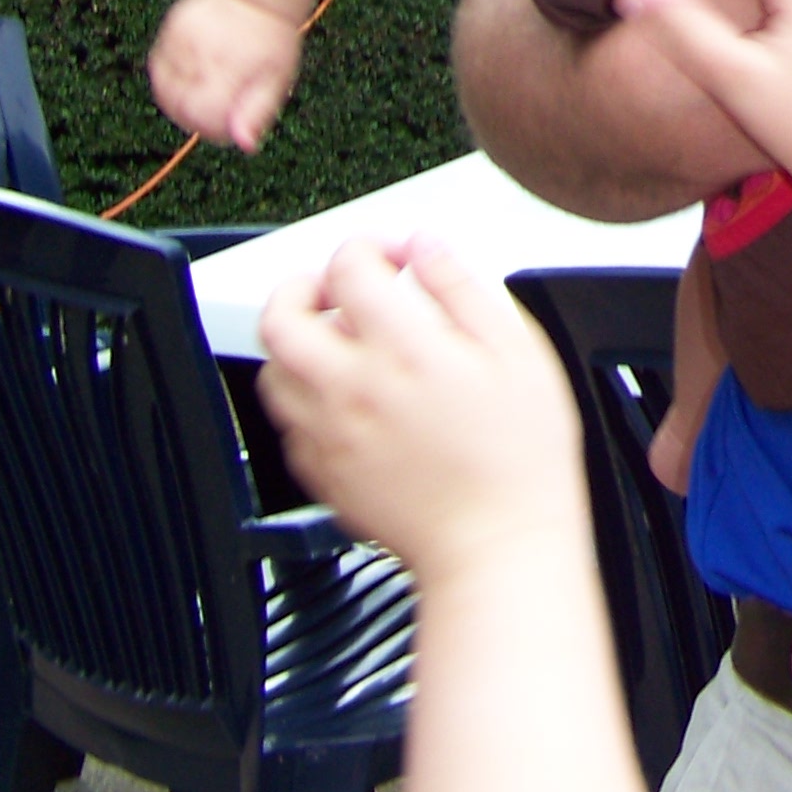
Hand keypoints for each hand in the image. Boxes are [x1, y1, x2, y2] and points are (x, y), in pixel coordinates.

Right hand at [148, 0, 305, 151]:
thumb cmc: (271, 42)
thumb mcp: (276, 80)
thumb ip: (258, 114)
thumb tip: (245, 145)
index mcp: (228, 67)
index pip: (201, 116)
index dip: (213, 129)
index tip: (230, 124)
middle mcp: (201, 51)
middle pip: (177, 106)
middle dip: (194, 118)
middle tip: (217, 109)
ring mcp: (182, 37)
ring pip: (164, 89)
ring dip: (179, 98)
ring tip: (205, 88)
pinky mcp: (173, 27)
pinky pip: (158, 66)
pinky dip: (171, 77)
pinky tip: (194, 72)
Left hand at [257, 236, 586, 592]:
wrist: (496, 546)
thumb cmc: (518, 457)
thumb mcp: (516, 349)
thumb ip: (462, 286)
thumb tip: (426, 248)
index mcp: (401, 349)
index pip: (350, 267)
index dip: (374, 245)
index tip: (398, 255)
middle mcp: (351, 389)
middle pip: (281, 315)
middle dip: (305, 285)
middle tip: (340, 288)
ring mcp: (330, 436)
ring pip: (273, 371)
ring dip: (298, 342)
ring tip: (340, 341)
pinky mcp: (324, 477)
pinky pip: (288, 424)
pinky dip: (306, 398)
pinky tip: (346, 397)